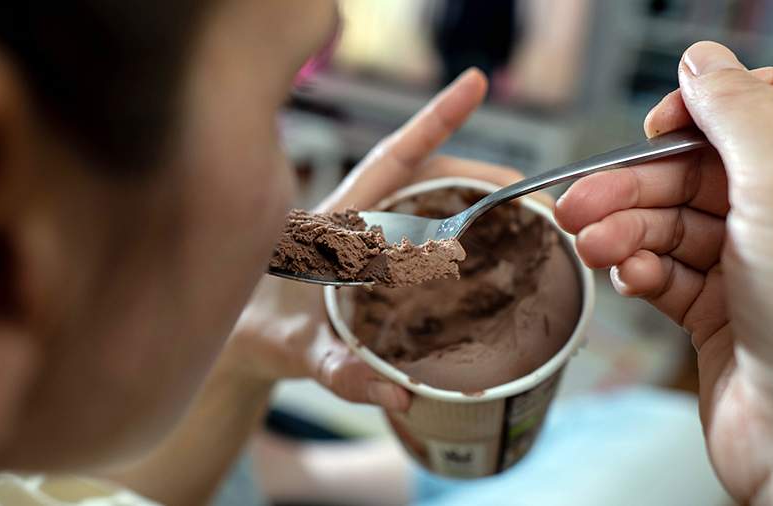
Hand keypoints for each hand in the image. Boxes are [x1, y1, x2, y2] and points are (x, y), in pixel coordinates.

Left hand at [221, 68, 526, 411]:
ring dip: (474, 195)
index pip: (390, 160)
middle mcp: (355, 216)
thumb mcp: (298, 353)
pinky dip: (459, 223)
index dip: (433, 122)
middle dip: (479, 173)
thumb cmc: (260, 334)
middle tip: (533, 191)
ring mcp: (366, 232)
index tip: (474, 85)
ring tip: (526, 212)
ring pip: (427, 197)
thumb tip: (401, 397)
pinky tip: (488, 237)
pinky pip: (422, 225)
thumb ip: (342, 372)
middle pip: (424, 174)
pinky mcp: (373, 252)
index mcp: (334, 221)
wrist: (239, 340)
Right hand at [554, 41, 772, 502]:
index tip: (655, 127)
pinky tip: (630, 282)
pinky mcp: (717, 314)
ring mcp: (749, 269)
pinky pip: (663, 276)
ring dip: (622, 235)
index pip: (747, 119)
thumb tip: (703, 61)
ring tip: (592, 246)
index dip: (695, 117)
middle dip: (630, 189)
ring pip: (666, 228)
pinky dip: (637, 274)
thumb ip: (738, 114)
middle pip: (690, 177)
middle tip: (579, 202)